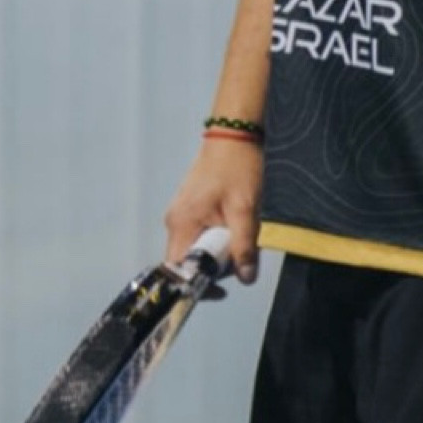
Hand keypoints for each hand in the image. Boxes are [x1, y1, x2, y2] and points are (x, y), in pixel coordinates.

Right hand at [162, 138, 262, 284]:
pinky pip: (202, 232)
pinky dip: (220, 235)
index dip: (198, 285)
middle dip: (217, 265)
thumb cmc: (238, 168)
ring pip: (199, 247)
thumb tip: (247, 279)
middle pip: (191, 261)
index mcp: (182, 224)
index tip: (222, 290)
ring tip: (244, 231)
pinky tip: (237, 222)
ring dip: (222, 248)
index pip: (179, 270)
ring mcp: (182, 213)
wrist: (235, 133)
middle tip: (243, 255)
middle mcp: (175, 221)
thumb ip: (244, 246)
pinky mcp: (191, 207)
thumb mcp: (246, 209)